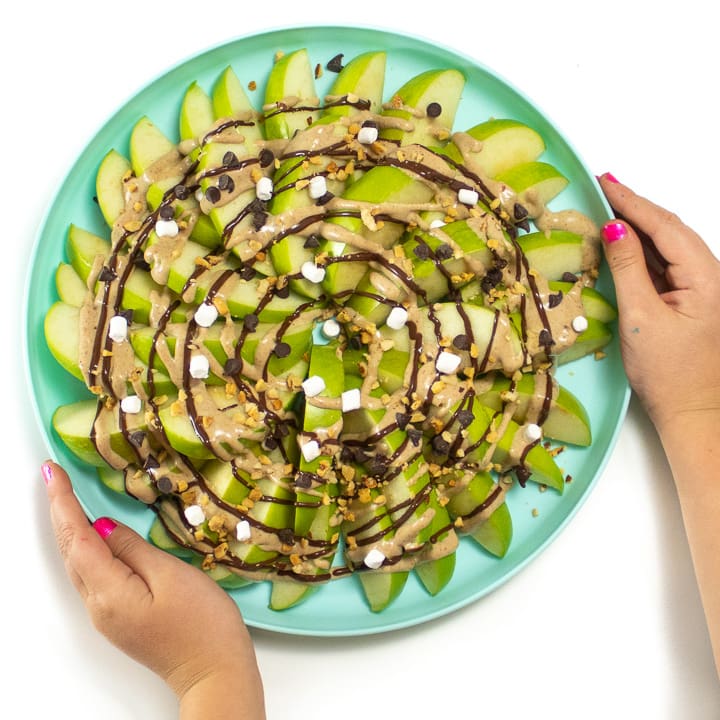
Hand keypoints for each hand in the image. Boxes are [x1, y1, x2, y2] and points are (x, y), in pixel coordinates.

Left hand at [41, 460, 264, 718]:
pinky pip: (93, 574)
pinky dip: (86, 547)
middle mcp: (98, 605)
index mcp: (108, 592)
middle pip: (71, 551)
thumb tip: (103, 527)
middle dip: (60, 511)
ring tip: (67, 496)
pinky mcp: (120, 617)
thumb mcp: (170, 575)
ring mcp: (107, 614)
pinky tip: (92, 533)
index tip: (51, 470)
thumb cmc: (202, 622)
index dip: (62, 502)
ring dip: (70, 528)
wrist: (215, 671)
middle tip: (53, 476)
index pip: (77, 538)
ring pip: (79, 563)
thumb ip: (133, 549)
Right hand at [597, 174, 719, 432]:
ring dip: (637, 226)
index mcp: (706, 278)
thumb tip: (613, 229)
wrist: (693, 411)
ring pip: (666, 246)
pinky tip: (622, 241)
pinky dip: (641, 250)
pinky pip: (663, 265)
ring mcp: (701, 287)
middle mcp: (710, 276)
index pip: (664, 227)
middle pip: (669, 230)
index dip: (632, 201)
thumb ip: (627, 269)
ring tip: (607, 206)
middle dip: (635, 206)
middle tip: (602, 185)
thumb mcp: (641, 318)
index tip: (604, 181)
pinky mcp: (689, 299)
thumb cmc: (668, 373)